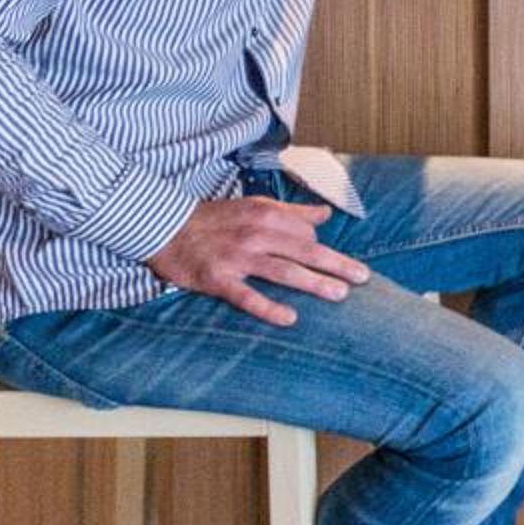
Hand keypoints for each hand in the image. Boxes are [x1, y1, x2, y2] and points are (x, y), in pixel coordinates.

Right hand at [146, 196, 371, 327]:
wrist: (160, 225)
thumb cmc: (212, 218)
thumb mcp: (254, 206)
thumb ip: (292, 212)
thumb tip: (325, 215)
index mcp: (266, 215)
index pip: (307, 234)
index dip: (320, 248)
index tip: (328, 262)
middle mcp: (256, 235)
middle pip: (305, 251)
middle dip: (337, 265)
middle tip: (363, 278)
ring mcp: (237, 258)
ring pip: (284, 272)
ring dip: (314, 283)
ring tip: (340, 295)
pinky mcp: (218, 280)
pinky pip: (247, 297)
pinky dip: (269, 308)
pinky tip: (290, 318)